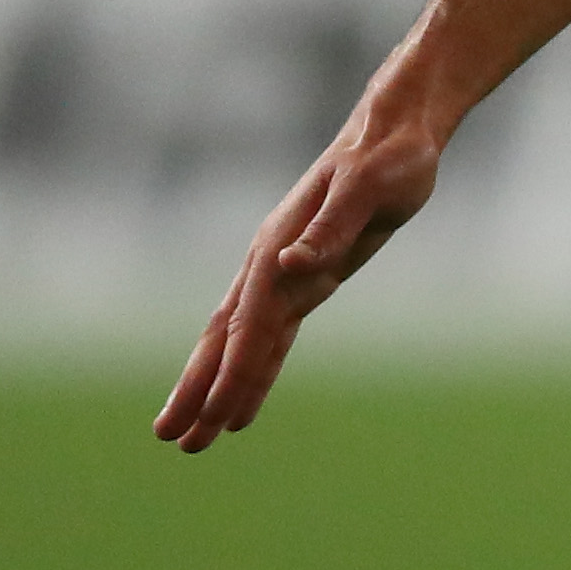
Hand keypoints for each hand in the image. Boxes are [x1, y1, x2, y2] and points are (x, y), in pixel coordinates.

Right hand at [155, 101, 447, 450]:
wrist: (395, 130)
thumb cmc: (387, 157)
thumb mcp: (368, 189)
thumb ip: (331, 228)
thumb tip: (291, 264)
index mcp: (278, 249)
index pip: (250, 326)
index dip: (234, 374)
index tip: (218, 417)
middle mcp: (271, 264)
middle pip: (225, 340)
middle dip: (201, 391)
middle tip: (176, 439)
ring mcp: (284, 271)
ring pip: (241, 342)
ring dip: (219, 387)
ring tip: (196, 434)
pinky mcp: (308, 275)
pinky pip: (272, 332)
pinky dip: (255, 366)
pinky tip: (243, 395)